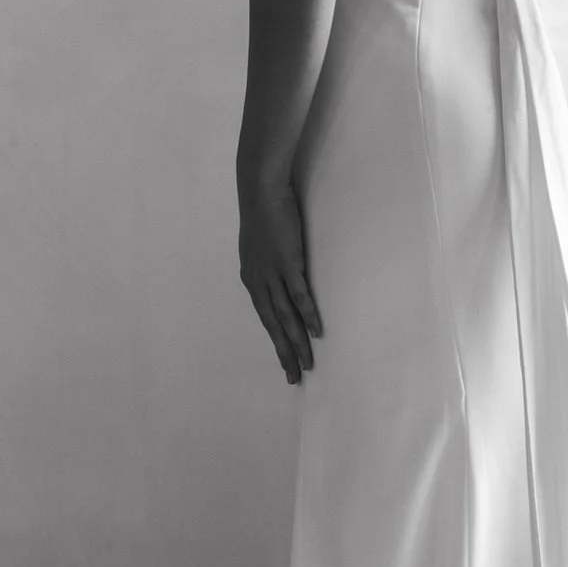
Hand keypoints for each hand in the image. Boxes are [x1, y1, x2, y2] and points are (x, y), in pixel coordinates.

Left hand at [239, 172, 321, 383]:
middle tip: (295, 377)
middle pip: (273, 325)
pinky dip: (307, 315)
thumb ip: (267, 265)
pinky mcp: (287, 262)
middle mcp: (259, 282)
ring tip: (307, 363)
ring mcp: (273, 273)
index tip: (285, 361)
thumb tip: (280, 276)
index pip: (265, 318)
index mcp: (252, 280)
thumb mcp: (260, 246)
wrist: (261, 189)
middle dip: (284, 352)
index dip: (276, 341)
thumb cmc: (263, 213)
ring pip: (285, 316)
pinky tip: (316, 332)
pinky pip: (299, 295)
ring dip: (297, 341)